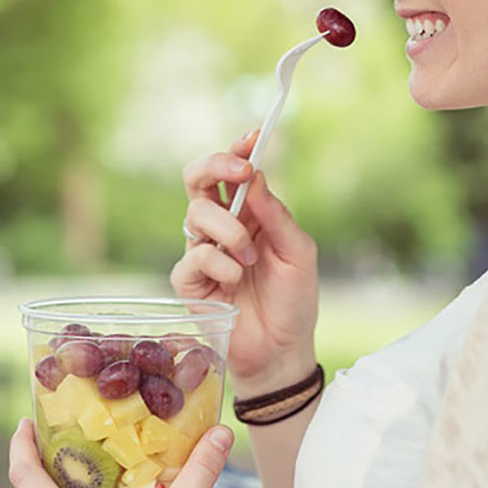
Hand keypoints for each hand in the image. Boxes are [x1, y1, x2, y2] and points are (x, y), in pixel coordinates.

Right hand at [171, 131, 319, 392]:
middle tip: (240, 173)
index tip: (252, 137)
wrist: (282, 350)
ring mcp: (202, 252)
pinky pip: (193, 256)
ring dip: (228, 230)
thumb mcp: (299, 253)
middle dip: (215, 166)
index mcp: (248, 214)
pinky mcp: (188, 281)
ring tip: (249, 257)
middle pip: (198, 180)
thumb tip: (255, 177)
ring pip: (195, 214)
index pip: (233, 173)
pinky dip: (219, 263)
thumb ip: (276, 215)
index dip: (237, 150)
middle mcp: (221, 227)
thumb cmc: (294, 301)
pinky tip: (236, 280)